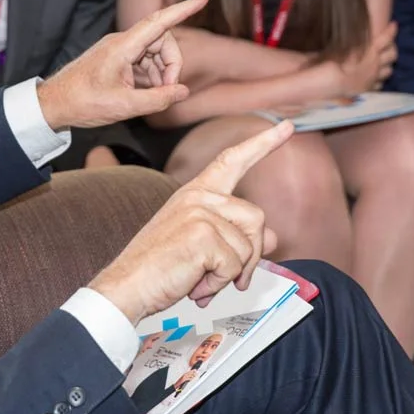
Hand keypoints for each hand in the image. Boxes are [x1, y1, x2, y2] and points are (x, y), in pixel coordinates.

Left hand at [37, 0, 204, 129]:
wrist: (53, 104)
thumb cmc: (83, 103)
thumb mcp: (124, 106)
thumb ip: (158, 99)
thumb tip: (183, 91)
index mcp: (123, 47)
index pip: (159, 22)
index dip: (183, 9)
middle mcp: (122, 42)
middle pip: (162, 41)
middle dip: (172, 64)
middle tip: (169, 91)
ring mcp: (119, 50)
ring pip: (154, 53)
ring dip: (161, 73)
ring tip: (154, 97)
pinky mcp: (116, 59)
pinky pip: (143, 61)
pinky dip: (150, 76)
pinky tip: (145, 94)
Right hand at [89, 120, 293, 323]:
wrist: (126, 286)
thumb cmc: (158, 267)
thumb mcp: (204, 247)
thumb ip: (238, 237)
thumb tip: (273, 238)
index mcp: (196, 192)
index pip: (233, 160)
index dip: (263, 143)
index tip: (287, 127)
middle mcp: (198, 196)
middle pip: (256, 218)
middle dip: (250, 255)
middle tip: (227, 277)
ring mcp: (200, 212)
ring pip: (248, 246)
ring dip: (231, 273)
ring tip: (200, 278)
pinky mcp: (202, 235)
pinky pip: (234, 266)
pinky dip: (218, 283)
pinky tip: (195, 283)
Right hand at [172, 369, 197, 393]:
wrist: (176, 384)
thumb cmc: (180, 382)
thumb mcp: (184, 379)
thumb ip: (187, 377)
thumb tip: (192, 376)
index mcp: (184, 374)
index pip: (189, 371)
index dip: (192, 370)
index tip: (195, 370)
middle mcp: (184, 375)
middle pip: (189, 373)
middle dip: (193, 372)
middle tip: (196, 372)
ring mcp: (183, 377)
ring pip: (189, 375)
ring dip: (192, 375)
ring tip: (195, 375)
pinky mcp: (183, 379)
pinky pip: (188, 378)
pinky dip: (190, 378)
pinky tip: (192, 378)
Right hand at [334, 22, 397, 94]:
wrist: (330, 83)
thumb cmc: (332, 61)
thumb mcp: (341, 45)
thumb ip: (351, 40)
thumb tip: (353, 31)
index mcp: (370, 50)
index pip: (386, 38)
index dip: (391, 30)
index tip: (394, 24)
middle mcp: (375, 63)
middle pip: (392, 55)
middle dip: (392, 49)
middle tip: (388, 46)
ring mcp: (373, 77)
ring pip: (389, 71)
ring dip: (386, 66)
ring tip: (382, 63)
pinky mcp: (368, 88)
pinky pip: (379, 84)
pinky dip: (378, 80)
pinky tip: (373, 78)